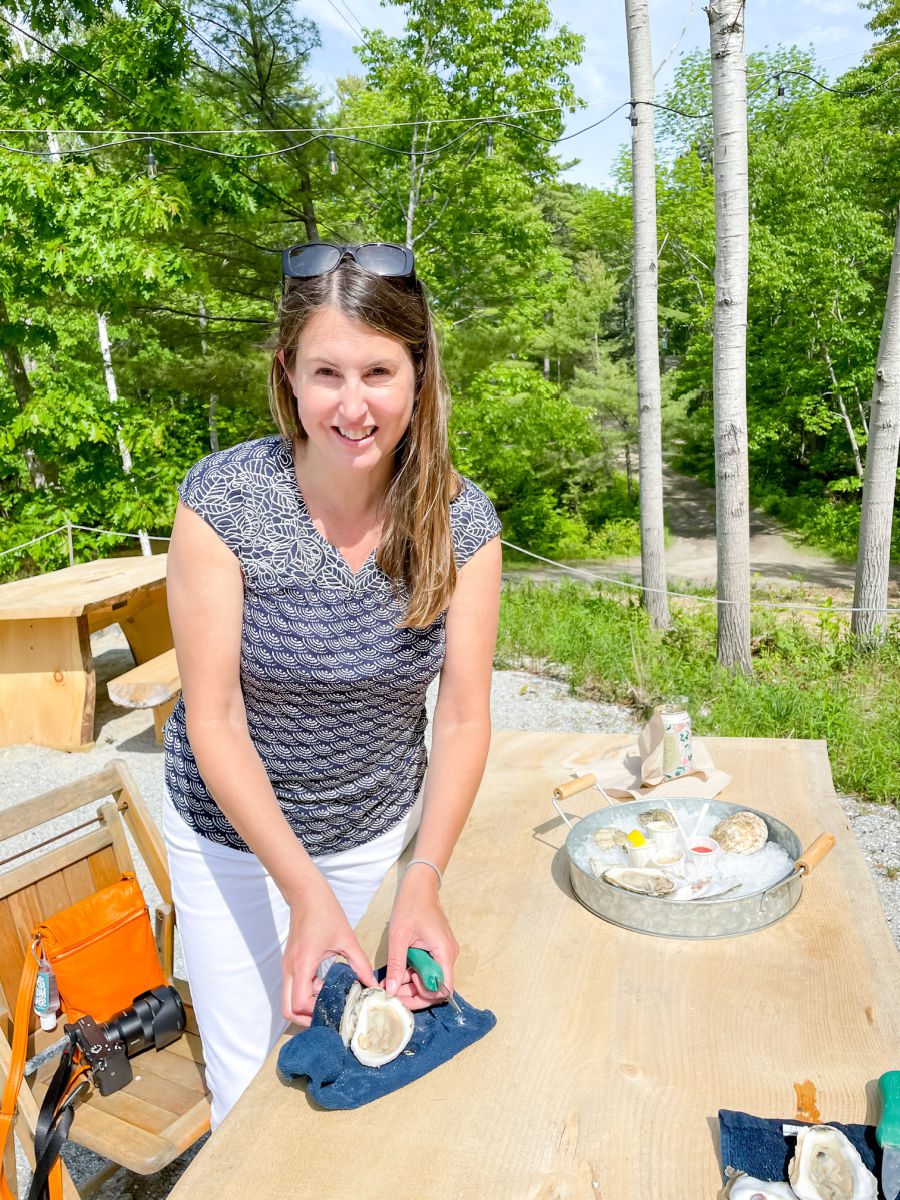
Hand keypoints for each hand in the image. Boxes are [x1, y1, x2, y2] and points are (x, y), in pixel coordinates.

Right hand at [281, 879, 376, 1025]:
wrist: (306, 893)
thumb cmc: (325, 912)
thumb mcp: (347, 939)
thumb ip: (360, 964)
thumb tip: (372, 984)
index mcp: (303, 964)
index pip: (298, 1003)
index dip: (314, 1013)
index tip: (334, 1011)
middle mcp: (291, 968)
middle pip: (287, 1008)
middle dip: (305, 1017)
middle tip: (328, 1016)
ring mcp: (288, 965)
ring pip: (289, 999)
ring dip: (306, 1005)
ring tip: (331, 1000)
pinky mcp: (290, 962)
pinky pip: (293, 986)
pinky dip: (306, 993)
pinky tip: (326, 986)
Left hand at [384, 868, 458, 1009]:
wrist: (419, 886)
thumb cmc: (410, 906)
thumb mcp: (399, 937)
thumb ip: (396, 965)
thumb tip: (390, 991)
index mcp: (444, 952)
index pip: (442, 989)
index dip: (423, 997)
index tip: (402, 994)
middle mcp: (448, 955)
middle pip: (435, 987)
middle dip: (413, 993)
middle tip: (391, 991)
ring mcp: (444, 952)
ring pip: (430, 979)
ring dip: (411, 984)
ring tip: (390, 980)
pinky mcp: (437, 949)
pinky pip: (428, 969)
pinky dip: (413, 973)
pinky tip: (397, 971)